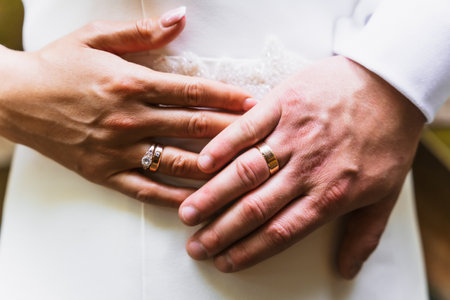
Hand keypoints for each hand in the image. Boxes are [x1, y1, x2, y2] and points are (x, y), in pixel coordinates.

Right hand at [0, 8, 253, 205]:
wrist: (15, 98)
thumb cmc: (58, 65)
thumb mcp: (96, 36)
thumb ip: (143, 32)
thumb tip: (181, 18)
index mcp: (131, 82)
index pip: (193, 92)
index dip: (228, 97)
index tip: (256, 104)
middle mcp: (130, 118)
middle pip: (194, 127)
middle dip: (234, 132)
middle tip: (264, 138)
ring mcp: (118, 150)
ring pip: (178, 162)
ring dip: (214, 168)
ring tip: (244, 172)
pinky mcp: (106, 174)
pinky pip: (148, 190)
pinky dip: (177, 197)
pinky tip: (200, 201)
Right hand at [178, 56, 424, 276]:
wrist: (391, 83)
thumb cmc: (388, 138)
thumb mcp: (387, 192)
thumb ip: (365, 233)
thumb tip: (346, 270)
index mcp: (332, 194)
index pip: (280, 232)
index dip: (248, 251)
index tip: (224, 261)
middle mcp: (308, 168)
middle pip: (255, 208)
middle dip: (221, 231)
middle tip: (196, 246)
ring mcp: (293, 134)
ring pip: (245, 171)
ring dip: (212, 194)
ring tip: (187, 212)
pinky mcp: (284, 103)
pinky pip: (247, 128)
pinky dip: (223, 146)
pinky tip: (202, 164)